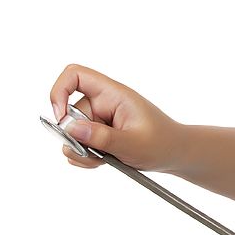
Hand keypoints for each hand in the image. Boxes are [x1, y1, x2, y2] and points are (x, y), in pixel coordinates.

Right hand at [49, 63, 183, 171]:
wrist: (176, 154)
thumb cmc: (162, 143)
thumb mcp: (133, 143)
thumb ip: (102, 137)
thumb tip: (70, 128)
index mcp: (114, 94)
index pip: (75, 75)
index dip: (59, 91)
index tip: (61, 119)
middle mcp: (104, 102)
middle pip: (70, 113)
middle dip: (77, 138)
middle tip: (97, 154)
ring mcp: (101, 118)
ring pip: (73, 133)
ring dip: (83, 151)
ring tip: (107, 158)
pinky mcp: (100, 132)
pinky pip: (79, 144)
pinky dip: (87, 156)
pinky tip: (105, 160)